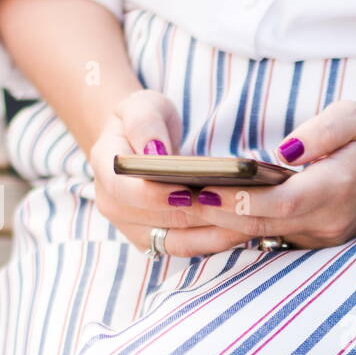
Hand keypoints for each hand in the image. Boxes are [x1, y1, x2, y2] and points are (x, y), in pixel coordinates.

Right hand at [87, 89, 248, 255]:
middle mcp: (115, 208)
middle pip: (160, 220)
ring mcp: (136, 229)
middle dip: (199, 215)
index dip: (156, 196)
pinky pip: (190, 247)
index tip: (187, 192)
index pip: (126, 192)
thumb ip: (145, 124)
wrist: (139, 145)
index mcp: (106, 172)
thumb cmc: (143, 122)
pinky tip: (245, 229)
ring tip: (250, 221)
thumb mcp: (141, 107)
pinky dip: (218, 241)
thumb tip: (155, 152)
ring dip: (215, 234)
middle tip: (236, 207)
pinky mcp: (158, 242)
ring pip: (179, 242)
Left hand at [177, 93, 355, 250]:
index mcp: (337, 191)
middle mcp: (324, 224)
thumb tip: (284, 151)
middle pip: (256, 225)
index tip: (199, 187)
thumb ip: (322, 131)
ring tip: (163, 208)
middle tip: (162, 197)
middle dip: (208, 213)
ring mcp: (315, 238)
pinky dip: (223, 230)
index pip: (280, 203)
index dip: (238, 199)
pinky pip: (258, 239)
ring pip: (253, 238)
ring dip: (208, 227)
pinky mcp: (305, 241)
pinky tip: (186, 218)